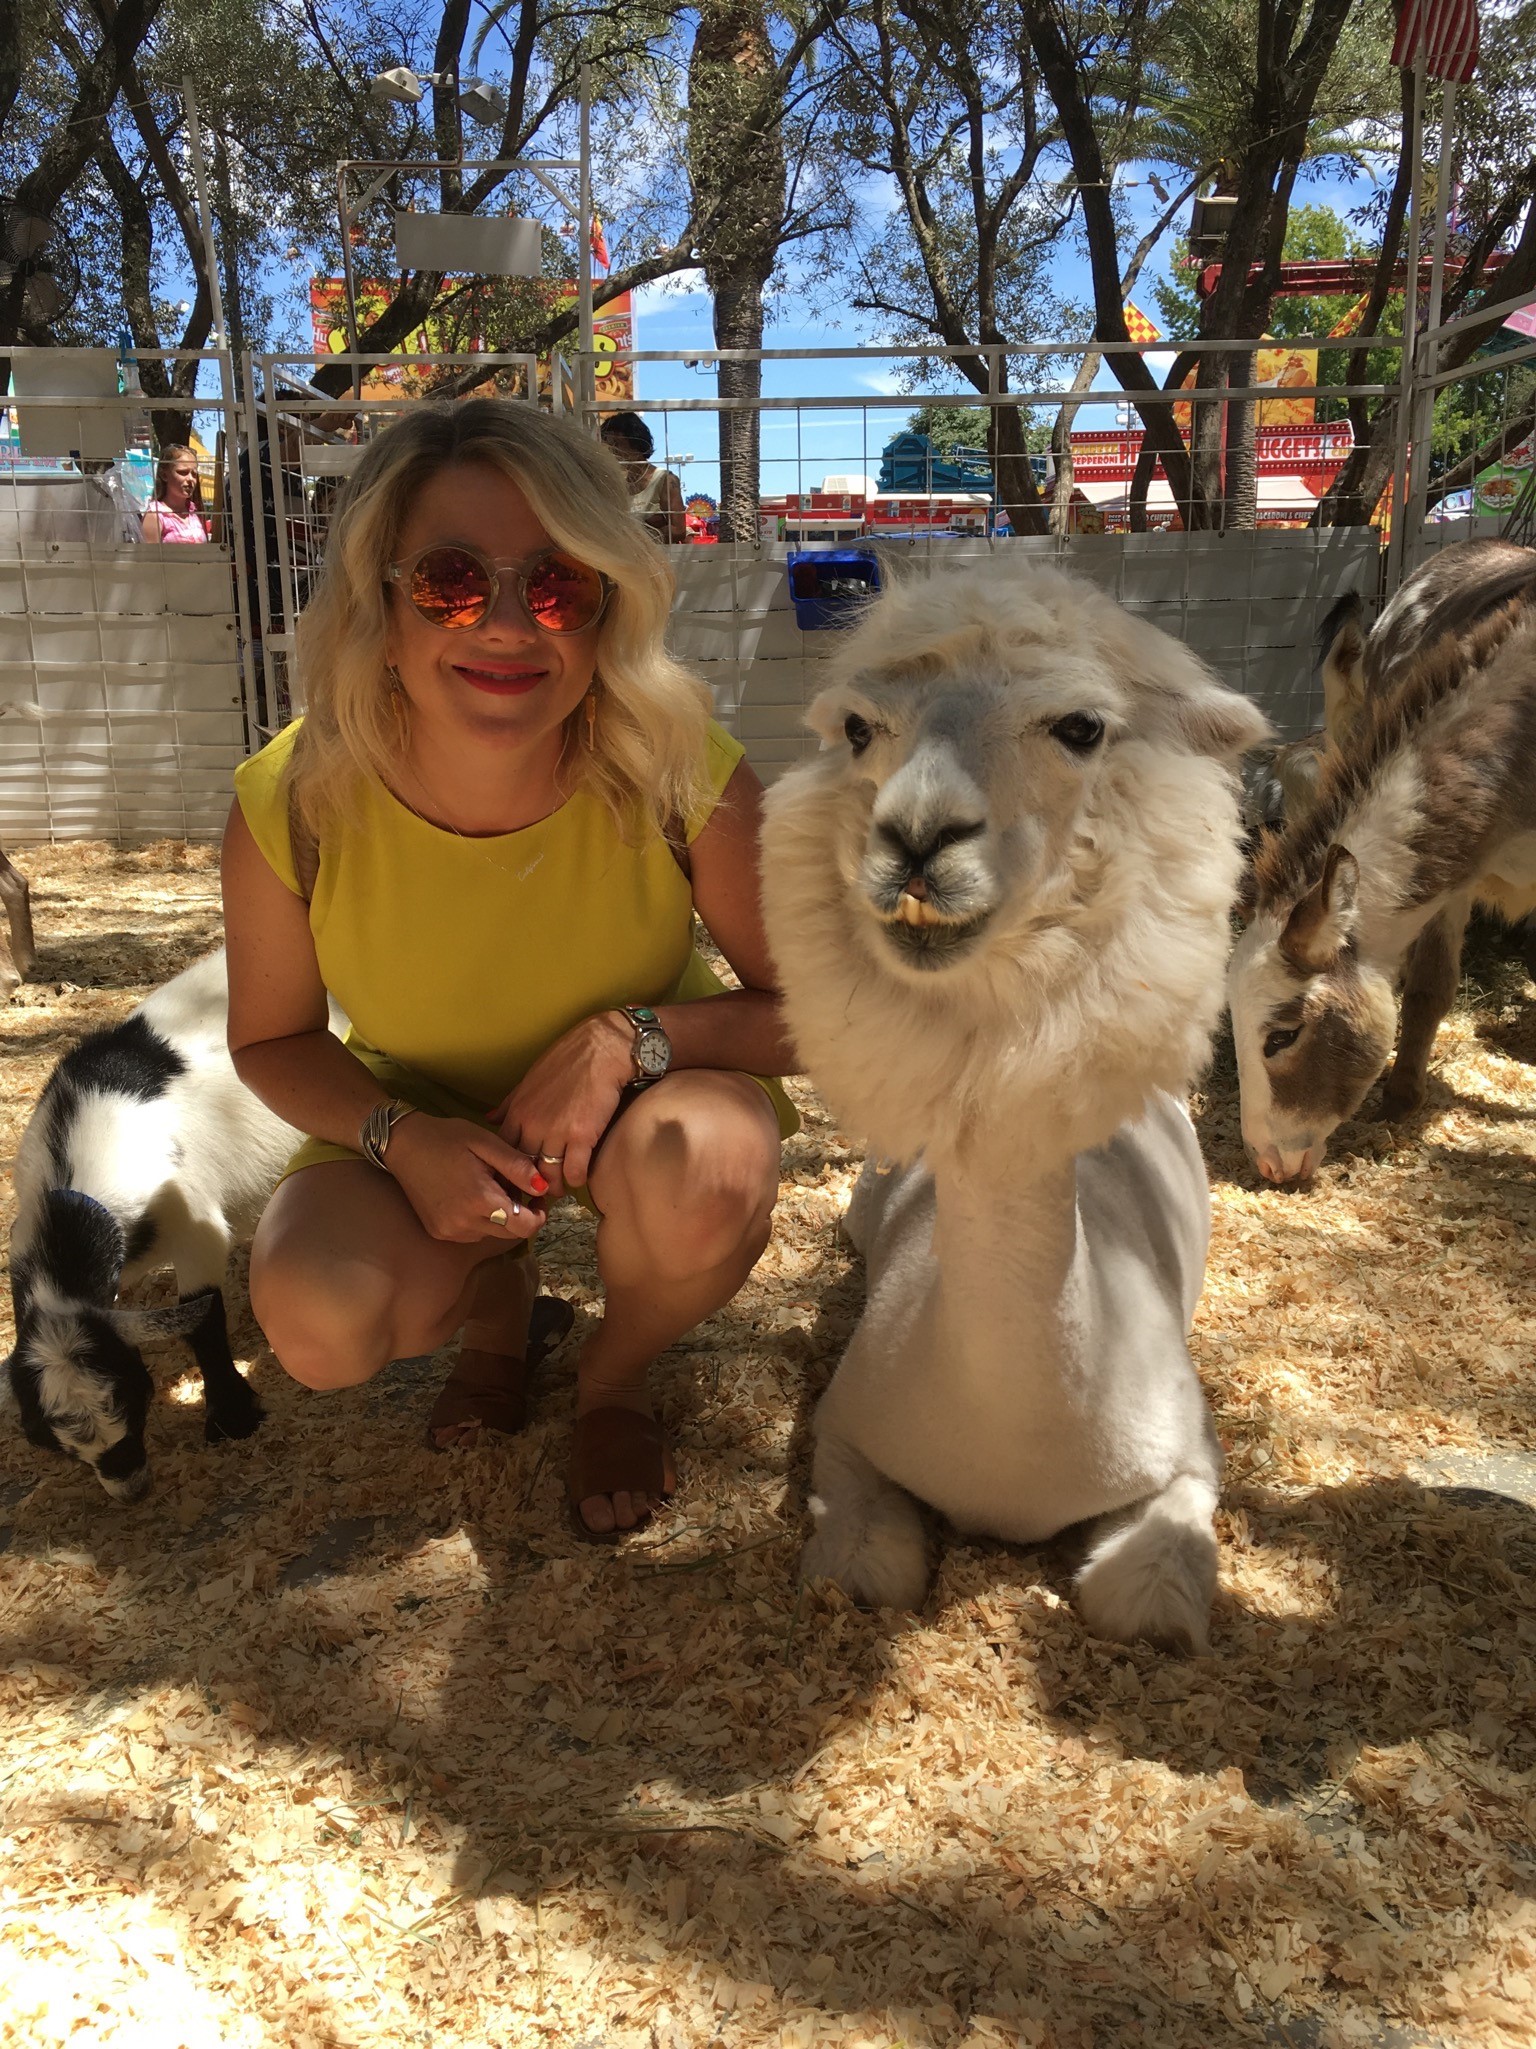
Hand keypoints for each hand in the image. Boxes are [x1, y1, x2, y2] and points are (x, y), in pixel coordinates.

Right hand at [382, 1114, 548, 1243]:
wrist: (403, 1144)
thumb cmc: (447, 1137)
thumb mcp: (486, 1143)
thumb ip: (517, 1166)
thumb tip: (544, 1187)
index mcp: (481, 1200)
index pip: (525, 1227)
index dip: (539, 1215)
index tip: (538, 1196)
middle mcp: (465, 1223)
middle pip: (510, 1233)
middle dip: (521, 1213)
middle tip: (515, 1187)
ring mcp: (450, 1231)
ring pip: (492, 1233)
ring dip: (500, 1216)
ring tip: (490, 1187)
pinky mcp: (438, 1232)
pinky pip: (472, 1233)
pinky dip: (480, 1219)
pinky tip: (472, 1196)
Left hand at [494, 1010, 634, 1192]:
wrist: (602, 1048)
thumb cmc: (567, 1059)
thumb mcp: (530, 1079)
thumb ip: (510, 1103)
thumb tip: (489, 1118)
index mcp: (518, 1112)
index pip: (503, 1151)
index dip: (507, 1168)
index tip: (513, 1177)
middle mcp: (533, 1125)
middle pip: (524, 1168)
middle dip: (528, 1183)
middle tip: (535, 1192)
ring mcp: (557, 1132)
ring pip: (548, 1175)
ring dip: (554, 1186)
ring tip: (559, 1188)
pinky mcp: (582, 1136)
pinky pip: (574, 1171)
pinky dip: (576, 1179)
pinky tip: (580, 1177)